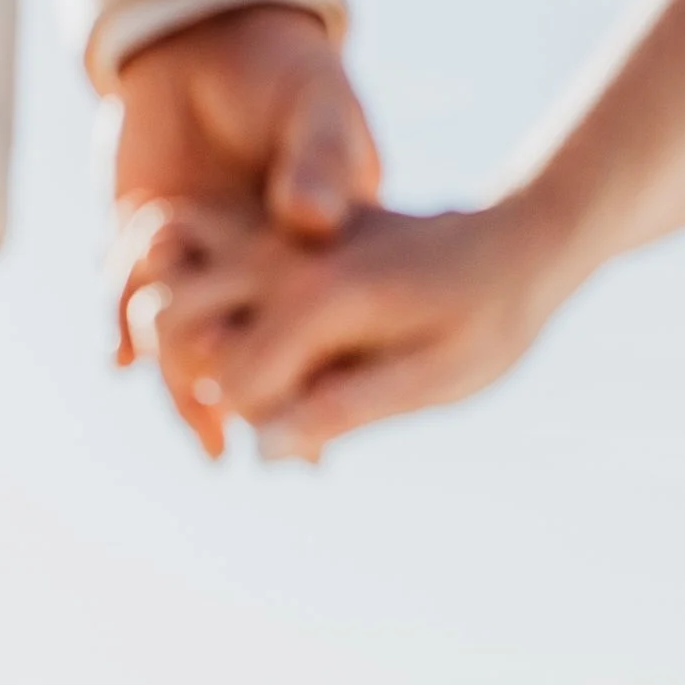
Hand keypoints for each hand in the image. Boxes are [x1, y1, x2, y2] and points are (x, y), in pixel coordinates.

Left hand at [107, 4, 379, 456]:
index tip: (309, 437)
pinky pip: (130, 304)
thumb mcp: (317, 106)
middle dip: (234, 404)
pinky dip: (122, 328)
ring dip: (178, 377)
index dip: (310, 389)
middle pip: (245, 359)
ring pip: (185, 344)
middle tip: (222, 445)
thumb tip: (310, 219)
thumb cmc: (284, 70)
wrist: (204, 35)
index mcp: (314, 262)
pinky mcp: (148, 248)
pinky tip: (118, 357)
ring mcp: (201, 269)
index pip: (316, 339)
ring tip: (192, 427)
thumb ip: (321, 159)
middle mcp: (257, 277)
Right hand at [149, 188, 576, 463]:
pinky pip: (195, 261)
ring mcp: (272, 238)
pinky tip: (237, 346)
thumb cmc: (488, 321)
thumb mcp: (436, 379)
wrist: (514, 240)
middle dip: (190, 379)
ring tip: (243, 388)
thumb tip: (263, 450)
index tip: (315, 443)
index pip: (228, 383)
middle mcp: (282, 258)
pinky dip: (192, 305)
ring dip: (181, 341)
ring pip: (169, 285)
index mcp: (322, 298)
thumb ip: (347, 408)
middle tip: (251, 415)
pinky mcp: (273, 234)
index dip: (258, 425)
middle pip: (169, 321)